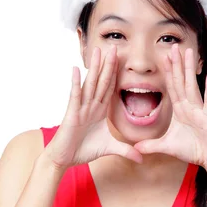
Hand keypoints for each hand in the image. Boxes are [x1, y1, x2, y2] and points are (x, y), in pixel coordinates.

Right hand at [44, 46, 142, 169]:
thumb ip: (125, 150)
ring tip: (98, 51)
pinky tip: (76, 69)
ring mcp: (81, 108)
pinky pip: (75, 96)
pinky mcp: (72, 114)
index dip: (117, 74)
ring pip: (90, 84)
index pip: (110, 88)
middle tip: (115, 47)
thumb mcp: (109, 149)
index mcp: (100, 110)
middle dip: (109, 65)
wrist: (64, 159)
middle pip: (102, 81)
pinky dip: (75, 83)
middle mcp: (91, 105)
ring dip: (94, 68)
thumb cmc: (82, 150)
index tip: (124, 60)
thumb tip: (141, 158)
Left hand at [133, 45, 206, 169]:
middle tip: (173, 46)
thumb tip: (136, 149)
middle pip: (181, 82)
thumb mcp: (167, 147)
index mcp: (181, 110)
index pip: (172, 87)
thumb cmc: (193, 150)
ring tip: (189, 52)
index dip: (168, 73)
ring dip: (190, 69)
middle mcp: (190, 106)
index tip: (163, 57)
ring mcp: (200, 110)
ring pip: (192, 86)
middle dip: (177, 64)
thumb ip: (152, 145)